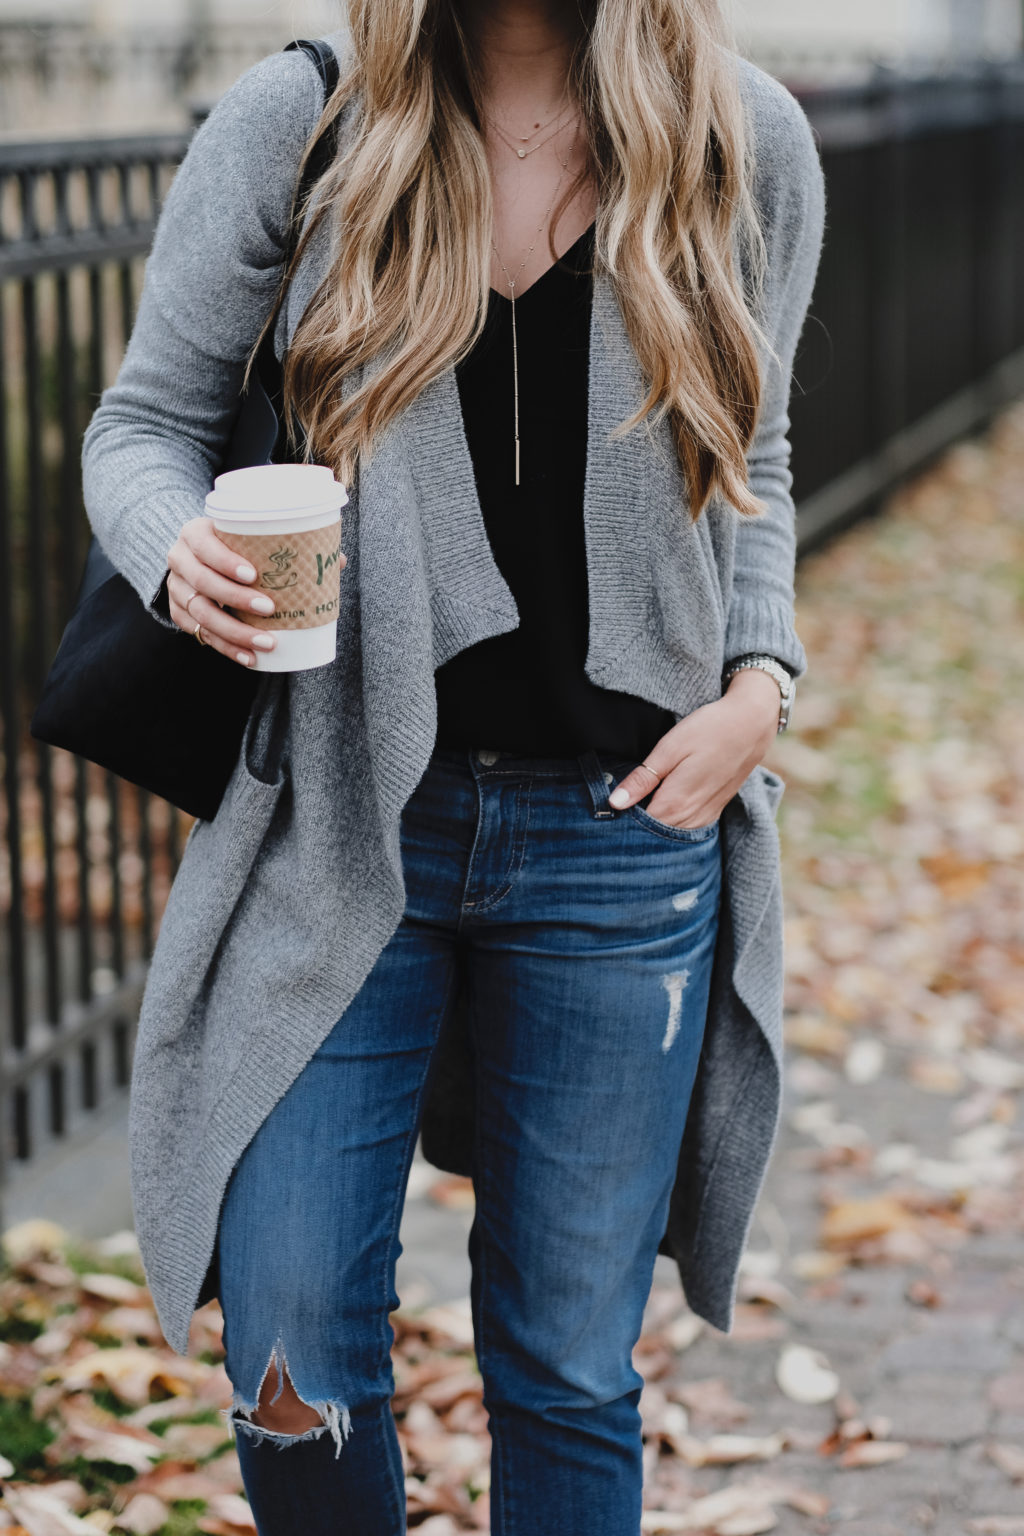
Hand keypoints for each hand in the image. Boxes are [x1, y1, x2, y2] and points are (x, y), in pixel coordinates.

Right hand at [166, 516, 347, 667]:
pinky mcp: (179, 613)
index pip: (205, 546)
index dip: (226, 562)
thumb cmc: (232, 544)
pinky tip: (249, 658)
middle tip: (269, 609)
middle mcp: (179, 560)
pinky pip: (202, 635)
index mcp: (194, 533)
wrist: (196, 558)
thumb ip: (287, 543)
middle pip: (203, 583)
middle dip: (236, 598)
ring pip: (202, 614)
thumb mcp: (249, 536)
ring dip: (235, 632)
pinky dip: (227, 648)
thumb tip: (337, 559)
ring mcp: (177, 589)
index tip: (254, 575)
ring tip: (266, 643)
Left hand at [607, 669, 780, 827]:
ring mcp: (706, 816)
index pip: (638, 828)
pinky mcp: (715, 811)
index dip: (621, 821)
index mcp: (675, 803)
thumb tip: (614, 803)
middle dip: (636, 826)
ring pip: (672, 833)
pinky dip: (673, 823)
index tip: (610, 809)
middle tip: (621, 807)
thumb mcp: (668, 749)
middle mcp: (691, 817)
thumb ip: (642, 780)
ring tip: (640, 805)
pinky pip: (688, 828)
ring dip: (655, 826)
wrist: (752, 725)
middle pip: (655, 835)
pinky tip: (664, 806)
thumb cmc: (708, 730)